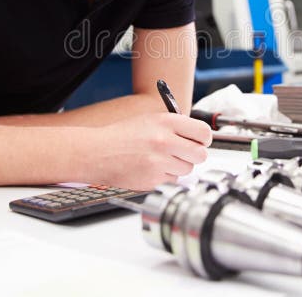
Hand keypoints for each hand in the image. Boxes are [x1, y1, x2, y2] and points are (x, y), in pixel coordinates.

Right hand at [85, 112, 212, 190]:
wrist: (97, 152)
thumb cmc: (122, 136)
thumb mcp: (150, 120)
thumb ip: (175, 127)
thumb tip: (198, 138)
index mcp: (166, 122)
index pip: (204, 132)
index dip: (204, 139)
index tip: (201, 141)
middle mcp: (165, 141)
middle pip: (201, 155)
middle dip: (194, 155)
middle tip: (184, 153)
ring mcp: (159, 162)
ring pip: (187, 169)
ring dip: (179, 167)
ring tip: (161, 160)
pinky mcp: (153, 180)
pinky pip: (172, 181)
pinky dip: (165, 177)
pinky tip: (151, 168)